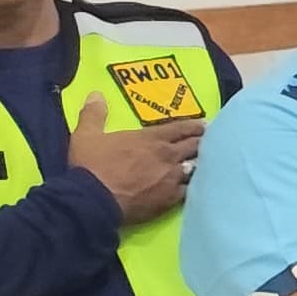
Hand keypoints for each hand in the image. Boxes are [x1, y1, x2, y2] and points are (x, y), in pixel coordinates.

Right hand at [66, 91, 203, 224]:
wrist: (94, 201)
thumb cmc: (91, 166)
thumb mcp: (86, 135)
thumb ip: (94, 114)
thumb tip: (96, 94)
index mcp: (150, 138)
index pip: (180, 128)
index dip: (194, 126)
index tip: (204, 125)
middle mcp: (167, 155)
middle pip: (194, 145)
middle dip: (202, 142)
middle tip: (210, 141)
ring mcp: (171, 177)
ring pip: (196, 167)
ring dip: (199, 164)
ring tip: (208, 163)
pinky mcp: (170, 198)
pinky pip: (189, 190)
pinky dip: (194, 187)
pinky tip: (198, 188)